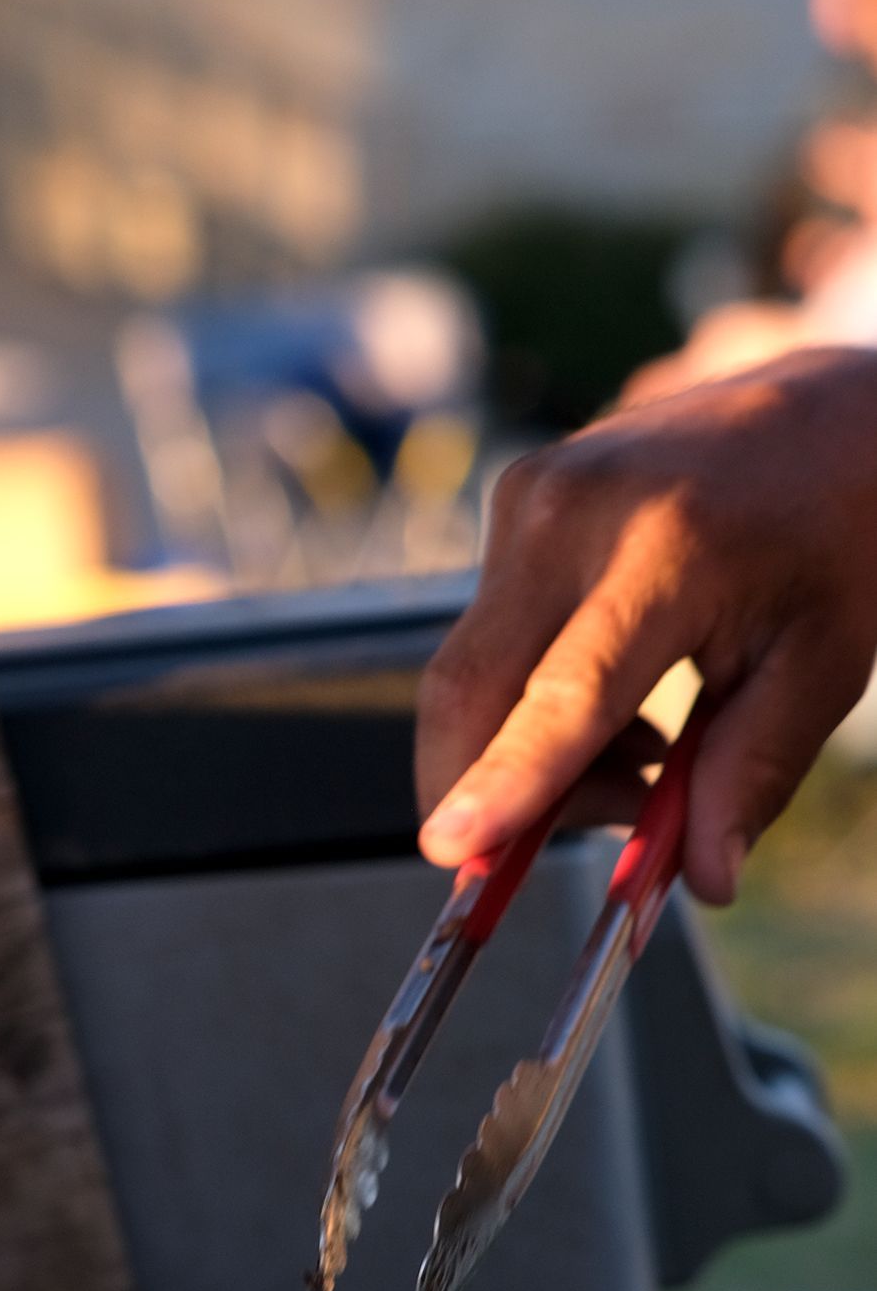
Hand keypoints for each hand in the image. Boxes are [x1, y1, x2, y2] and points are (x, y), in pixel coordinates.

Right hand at [418, 347, 876, 904]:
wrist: (831, 411)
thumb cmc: (840, 535)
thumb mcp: (824, 665)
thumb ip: (752, 775)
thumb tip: (701, 878)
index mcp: (669, 546)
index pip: (566, 691)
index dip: (505, 779)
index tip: (453, 847)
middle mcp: (573, 511)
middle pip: (471, 689)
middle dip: (489, 795)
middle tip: (575, 837)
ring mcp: (530, 495)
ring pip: (471, 676)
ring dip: (524, 751)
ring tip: (645, 755)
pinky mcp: (514, 499)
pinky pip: (486, 636)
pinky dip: (530, 700)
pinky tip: (618, 703)